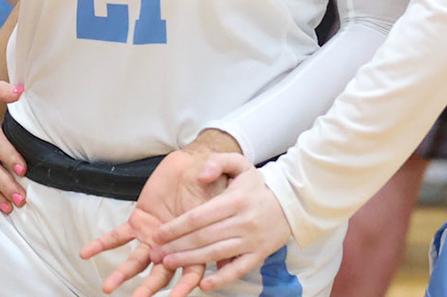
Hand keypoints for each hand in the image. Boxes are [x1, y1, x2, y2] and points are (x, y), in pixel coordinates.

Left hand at [81, 132, 241, 296]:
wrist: (193, 165)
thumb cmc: (211, 177)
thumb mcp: (228, 179)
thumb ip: (220, 181)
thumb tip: (211, 183)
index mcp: (197, 240)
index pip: (191, 265)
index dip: (185, 281)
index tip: (178, 295)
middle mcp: (173, 243)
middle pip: (163, 271)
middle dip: (150, 287)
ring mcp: (154, 235)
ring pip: (137, 260)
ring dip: (123, 273)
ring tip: (108, 286)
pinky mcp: (139, 221)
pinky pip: (118, 235)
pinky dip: (102, 243)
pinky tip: (87, 252)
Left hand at [149, 155, 290, 290]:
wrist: (291, 203)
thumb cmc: (258, 186)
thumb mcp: (240, 164)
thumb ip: (217, 162)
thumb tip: (200, 176)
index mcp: (234, 200)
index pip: (199, 216)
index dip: (176, 227)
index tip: (158, 234)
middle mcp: (242, 222)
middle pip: (203, 237)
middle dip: (176, 246)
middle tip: (155, 254)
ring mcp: (251, 241)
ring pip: (216, 254)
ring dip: (190, 261)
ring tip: (168, 264)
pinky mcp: (259, 255)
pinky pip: (238, 270)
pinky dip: (221, 278)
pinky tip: (204, 285)